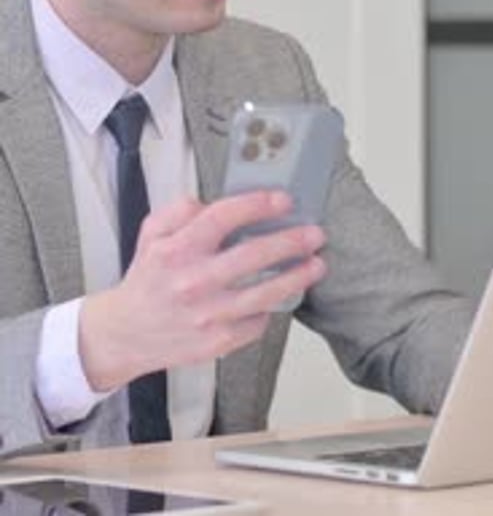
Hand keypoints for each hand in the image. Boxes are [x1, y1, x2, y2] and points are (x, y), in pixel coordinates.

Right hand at [79, 191, 325, 391]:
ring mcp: (208, 315)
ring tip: (317, 264)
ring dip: (296, 277)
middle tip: (315, 234)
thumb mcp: (151, 234)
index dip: (257, 205)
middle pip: (253, 256)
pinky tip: (278, 297)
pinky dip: (270, 308)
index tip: (284, 200)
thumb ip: (179, 210)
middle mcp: (193, 282)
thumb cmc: (147, 279)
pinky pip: (257, 321)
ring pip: (264, 293)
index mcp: (176, 250)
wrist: (126, 333)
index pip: (222, 218)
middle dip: (291, 242)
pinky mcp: (218, 342)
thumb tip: (212, 201)